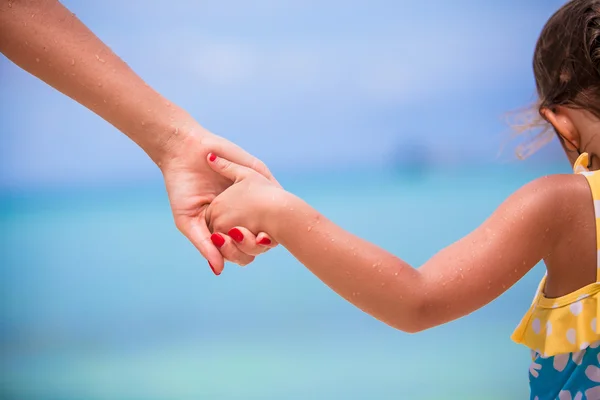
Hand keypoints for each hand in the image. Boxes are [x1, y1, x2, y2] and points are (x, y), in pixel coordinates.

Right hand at [160, 124, 277, 274]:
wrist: (183, 151)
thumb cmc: (182, 188)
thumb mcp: (189, 220)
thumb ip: (205, 244)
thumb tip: (219, 271)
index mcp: (228, 227)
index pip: (244, 250)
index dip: (242, 254)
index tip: (233, 251)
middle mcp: (245, 214)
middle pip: (261, 239)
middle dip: (255, 244)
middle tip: (242, 238)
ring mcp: (254, 195)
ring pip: (273, 219)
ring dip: (267, 227)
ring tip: (254, 229)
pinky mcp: (259, 176)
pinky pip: (275, 191)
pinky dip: (271, 202)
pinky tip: (262, 208)